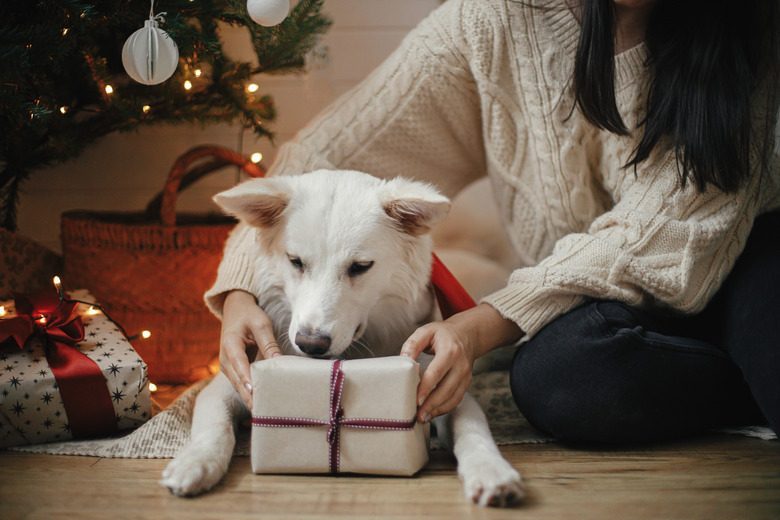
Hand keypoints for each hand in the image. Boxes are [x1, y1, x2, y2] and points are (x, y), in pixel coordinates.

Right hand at [220, 290, 281, 407]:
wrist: (235, 309)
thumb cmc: (249, 315)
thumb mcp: (261, 324)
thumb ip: (269, 343)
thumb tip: (278, 363)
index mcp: (230, 344)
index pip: (239, 365)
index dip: (247, 380)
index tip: (255, 394)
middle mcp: (224, 358)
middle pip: (237, 381)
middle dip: (249, 396)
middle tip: (263, 412)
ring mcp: (227, 365)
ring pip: (238, 385)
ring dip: (249, 397)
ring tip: (264, 412)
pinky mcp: (232, 369)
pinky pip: (241, 383)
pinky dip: (249, 392)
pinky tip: (260, 402)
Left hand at [400, 303, 523, 422]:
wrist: (467, 335)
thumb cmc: (442, 334)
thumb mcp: (426, 331)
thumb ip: (413, 344)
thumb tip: (403, 359)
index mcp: (450, 351)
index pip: (437, 372)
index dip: (426, 388)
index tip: (416, 400)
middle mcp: (461, 365)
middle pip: (446, 389)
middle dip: (431, 404)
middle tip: (417, 415)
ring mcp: (465, 376)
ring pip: (453, 398)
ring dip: (438, 410)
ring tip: (423, 417)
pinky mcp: (466, 383)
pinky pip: (456, 399)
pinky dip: (444, 409)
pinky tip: (432, 413)